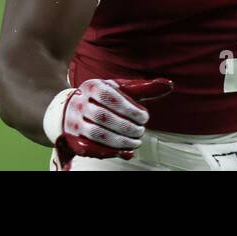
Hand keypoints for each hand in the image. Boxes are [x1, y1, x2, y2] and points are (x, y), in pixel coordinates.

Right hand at [54, 78, 173, 163]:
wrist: (67, 111)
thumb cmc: (101, 98)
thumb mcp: (119, 89)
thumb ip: (143, 88)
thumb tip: (169, 85)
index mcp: (92, 87)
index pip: (112, 97)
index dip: (131, 109)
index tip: (145, 117)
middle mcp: (79, 103)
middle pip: (105, 117)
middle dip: (127, 127)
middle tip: (141, 131)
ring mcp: (74, 122)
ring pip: (98, 134)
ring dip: (121, 141)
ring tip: (135, 142)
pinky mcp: (74, 140)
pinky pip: (92, 148)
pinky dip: (110, 151)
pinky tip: (123, 150)